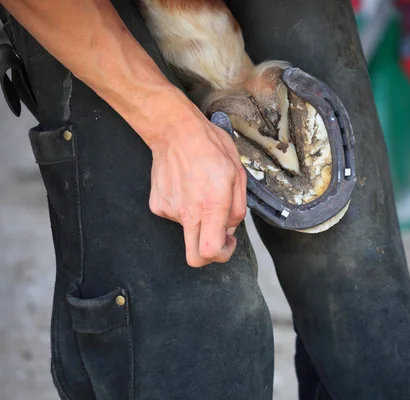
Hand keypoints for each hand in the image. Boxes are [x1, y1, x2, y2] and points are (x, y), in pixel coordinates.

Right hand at [145, 94, 246, 267]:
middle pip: (194, 257)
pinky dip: (185, 208)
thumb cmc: (210, 147)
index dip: (223, 255)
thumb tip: (230, 229)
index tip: (229, 242)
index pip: (210, 251)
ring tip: (202, 191)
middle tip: (218, 235)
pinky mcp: (157, 205)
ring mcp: (170, 210)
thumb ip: (238, 208)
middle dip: (208, 254)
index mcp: (212, 205)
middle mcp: (188, 212)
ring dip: (199, 219)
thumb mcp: (237, 174)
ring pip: (188, 231)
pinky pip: (175, 216)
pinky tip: (188, 188)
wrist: (175, 131)